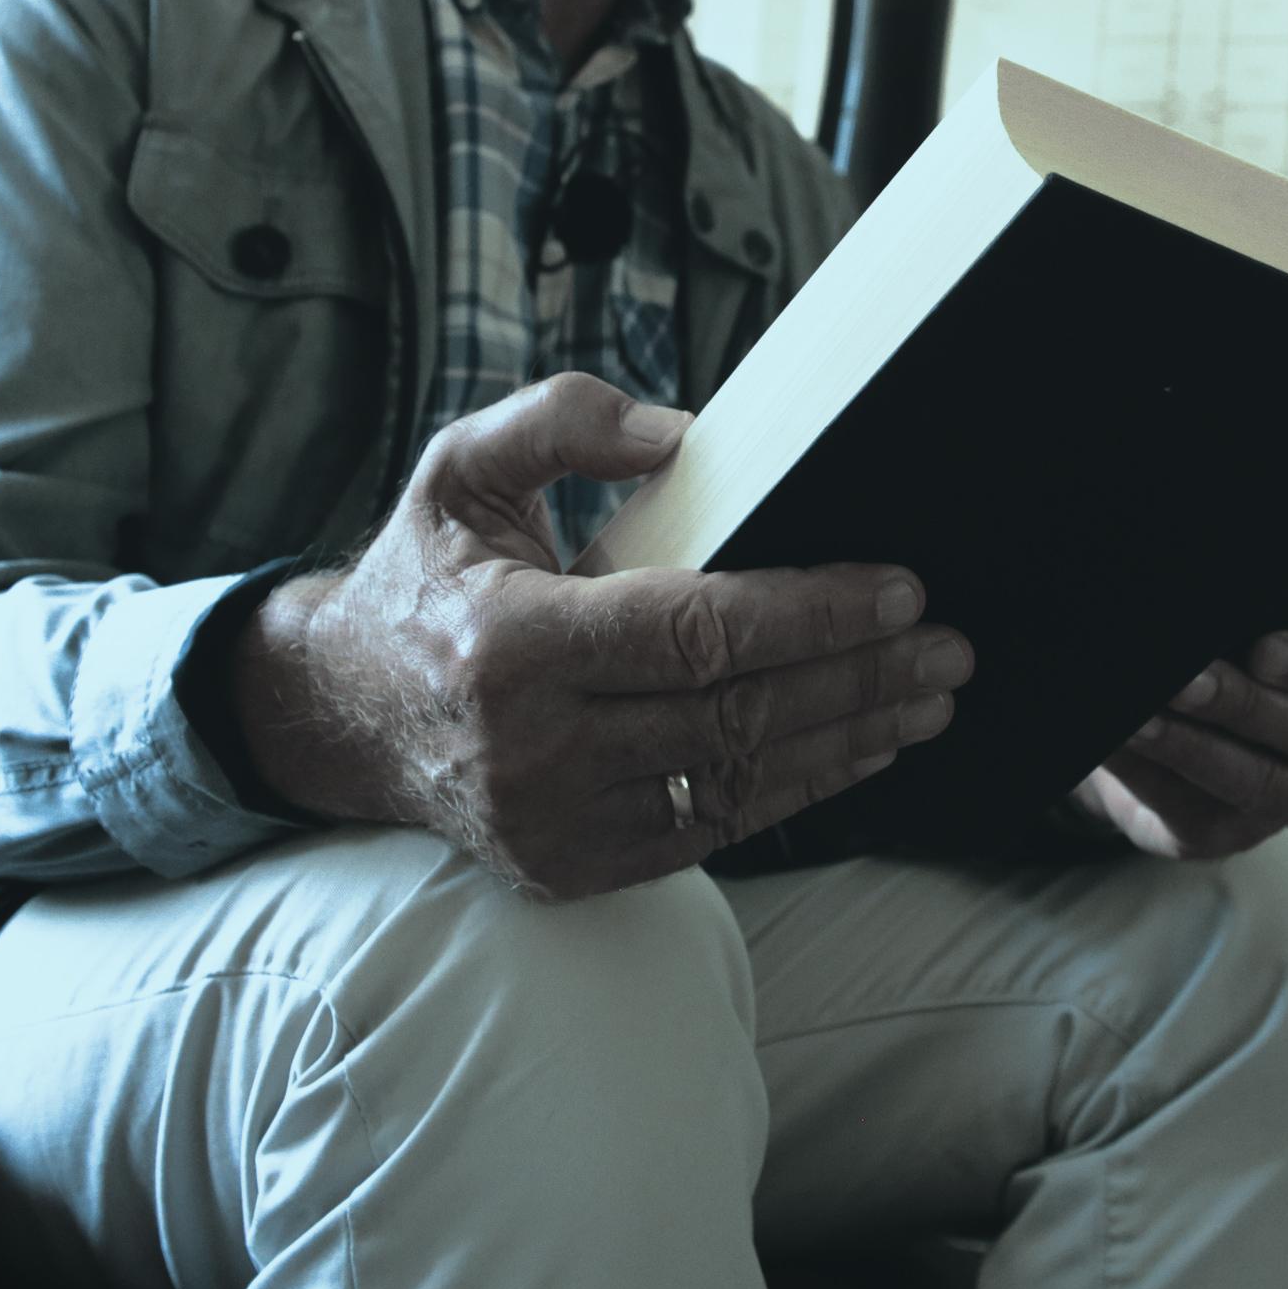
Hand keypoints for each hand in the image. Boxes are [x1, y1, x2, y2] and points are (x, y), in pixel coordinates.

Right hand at [230, 373, 970, 898]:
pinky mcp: (575, 867)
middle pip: (736, 714)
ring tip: (930, 696)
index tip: (899, 588)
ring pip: (739, 781)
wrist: (340, 716)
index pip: (694, 632)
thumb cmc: (424, 579)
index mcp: (510, 646)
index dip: (809, 612)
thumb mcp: (462, 469)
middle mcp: (534, 749)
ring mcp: (556, 823)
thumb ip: (563, 421)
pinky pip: (715, 828)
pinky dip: (798, 787)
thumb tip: (684, 433)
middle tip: (947, 647)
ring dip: (850, 739)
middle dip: (858, 679)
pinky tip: (860, 746)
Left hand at [1074, 624, 1287, 859]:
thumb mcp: (1234, 622)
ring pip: (1251, 778)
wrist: (1154, 723)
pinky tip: (1115, 743)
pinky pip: (1191, 807)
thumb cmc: (1210, 651)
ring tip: (1139, 719)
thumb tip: (1192, 599)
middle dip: (1241, 703)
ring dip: (1190, 745)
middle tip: (1185, 681)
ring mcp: (1284, 793)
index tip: (1264, 650)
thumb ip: (1236, 609)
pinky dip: (1147, 773)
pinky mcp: (1225, 831)